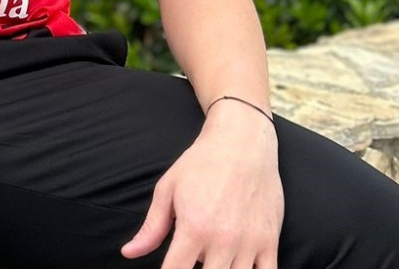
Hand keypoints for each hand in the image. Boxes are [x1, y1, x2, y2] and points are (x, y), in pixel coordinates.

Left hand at [121, 103, 282, 267]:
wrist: (243, 143)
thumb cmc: (202, 164)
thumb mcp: (168, 190)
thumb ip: (152, 227)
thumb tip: (129, 253)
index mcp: (193, 228)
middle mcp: (222, 240)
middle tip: (191, 259)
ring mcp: (249, 243)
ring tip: (213, 260)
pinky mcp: (269, 241)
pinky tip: (237, 266)